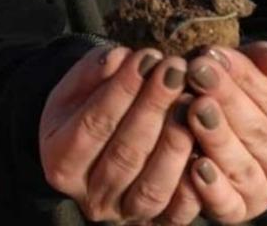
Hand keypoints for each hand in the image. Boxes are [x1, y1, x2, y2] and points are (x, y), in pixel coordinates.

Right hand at [38, 46, 196, 222]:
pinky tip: (205, 144)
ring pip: (152, 188)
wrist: (95, 144)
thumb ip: (94, 71)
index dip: (121, 90)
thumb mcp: (78, 86)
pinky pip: (179, 212)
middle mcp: (90, 197)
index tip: (147, 57)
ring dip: (175, 142)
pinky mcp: (157, 224)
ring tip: (192, 102)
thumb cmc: (87, 107)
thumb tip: (120, 58)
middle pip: (124, 155)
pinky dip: (196, 182)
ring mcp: (124, 214)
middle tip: (176, 70)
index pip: (92, 125)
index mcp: (61, 161)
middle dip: (153, 107)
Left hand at [181, 43, 266, 222]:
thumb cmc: (246, 93)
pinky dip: (211, 187)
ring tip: (192, 108)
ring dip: (216, 137)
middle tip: (197, 73)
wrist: (236, 129)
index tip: (213, 54)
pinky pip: (227, 205)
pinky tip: (193, 164)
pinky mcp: (239, 213)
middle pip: (260, 133)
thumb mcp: (259, 71)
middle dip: (226, 100)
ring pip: (242, 168)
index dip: (247, 78)